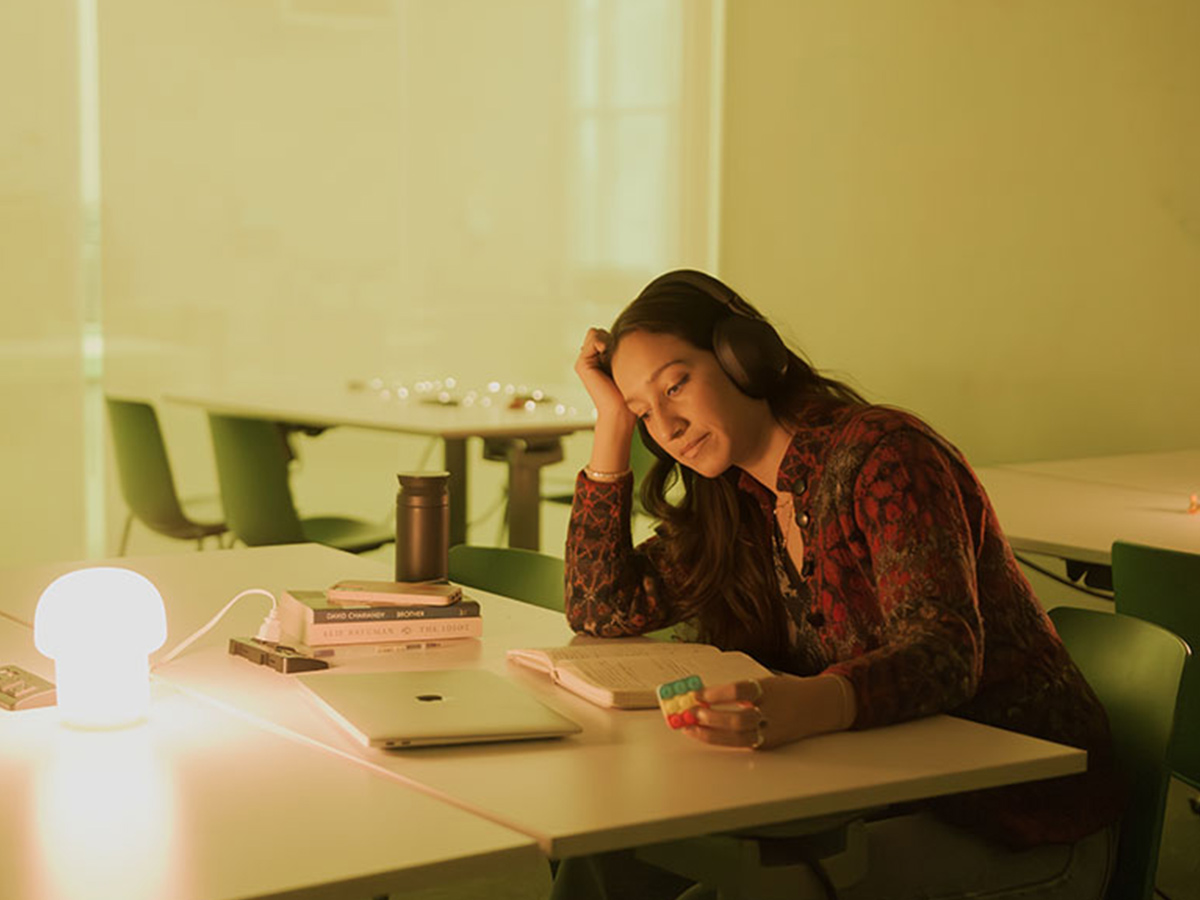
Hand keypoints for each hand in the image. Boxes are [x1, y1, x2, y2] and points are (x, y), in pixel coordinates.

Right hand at [574, 327, 633, 426]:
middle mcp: (589, 360)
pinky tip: (607, 353)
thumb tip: (618, 335)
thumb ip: (619, 350)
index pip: (603, 334)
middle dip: (611, 338)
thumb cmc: (628, 392)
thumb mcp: (625, 365)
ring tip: (614, 357)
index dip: (615, 339)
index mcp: (597, 360)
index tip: (624, 354)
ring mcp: (584, 362)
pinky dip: (602, 341)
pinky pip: (593, 339)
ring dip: (608, 340)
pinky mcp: (582, 365)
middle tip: (619, 356)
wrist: (620, 411)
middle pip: (598, 332)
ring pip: (595, 333)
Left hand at [684, 674, 849, 750]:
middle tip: (691, 713)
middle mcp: (771, 713)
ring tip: (692, 727)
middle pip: (738, 720)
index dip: (715, 694)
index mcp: (769, 690)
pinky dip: (720, 740)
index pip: (739, 691)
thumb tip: (704, 695)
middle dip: (710, 718)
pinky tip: (706, 735)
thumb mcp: (764, 683)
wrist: (817, 706)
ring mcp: (771, 732)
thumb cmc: (787, 692)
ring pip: (738, 738)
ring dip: (711, 734)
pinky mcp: (768, 744)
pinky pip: (741, 745)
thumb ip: (737, 690)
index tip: (697, 693)